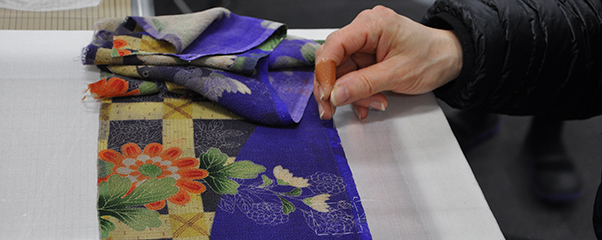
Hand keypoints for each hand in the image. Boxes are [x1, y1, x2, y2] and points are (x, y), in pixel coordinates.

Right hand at [314, 5, 462, 119]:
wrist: (449, 59)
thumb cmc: (432, 57)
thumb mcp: (397, 75)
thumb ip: (363, 85)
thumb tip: (336, 94)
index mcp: (372, 24)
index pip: (335, 45)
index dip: (325, 72)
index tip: (327, 95)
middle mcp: (364, 30)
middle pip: (333, 60)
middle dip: (334, 88)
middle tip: (332, 109)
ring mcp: (364, 44)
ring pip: (341, 72)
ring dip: (351, 94)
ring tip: (371, 105)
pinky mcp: (366, 56)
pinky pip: (352, 76)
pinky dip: (357, 93)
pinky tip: (368, 103)